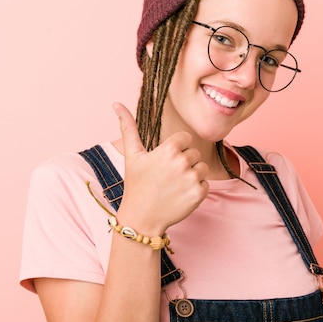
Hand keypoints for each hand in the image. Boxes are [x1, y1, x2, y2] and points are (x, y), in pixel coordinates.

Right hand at [112, 102, 208, 234]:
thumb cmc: (136, 184)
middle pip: (194, 153)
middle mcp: (181, 163)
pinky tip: (180, 195)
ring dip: (192, 175)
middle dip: (184, 163)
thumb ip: (128, 127)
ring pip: (202, 168)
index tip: (165, 161)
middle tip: (167, 176)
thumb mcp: (132, 155)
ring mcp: (191, 179)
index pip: (185, 138)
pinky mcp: (199, 194)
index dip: (176, 149)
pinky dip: (196, 190)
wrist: (142, 218)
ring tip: (174, 185)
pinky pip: (206, 184)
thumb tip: (116, 103)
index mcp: (168, 150)